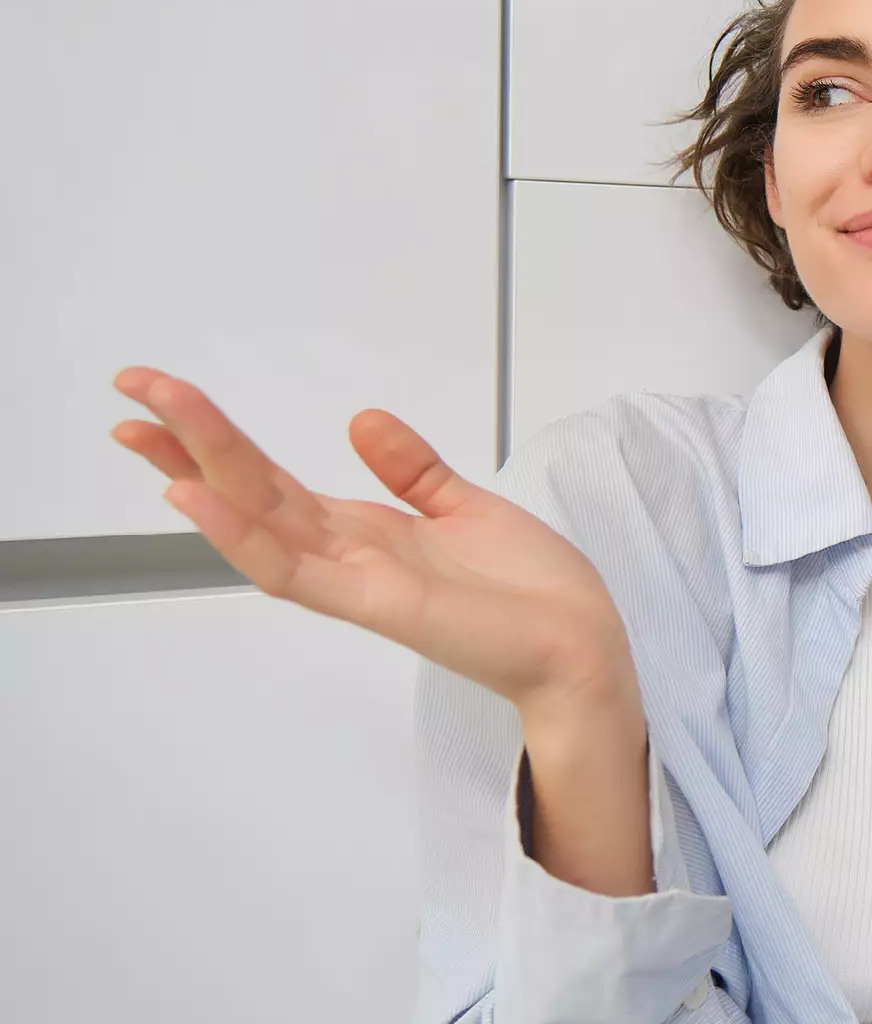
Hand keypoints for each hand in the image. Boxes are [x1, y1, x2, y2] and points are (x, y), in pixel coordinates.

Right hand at [108, 368, 635, 725]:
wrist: (581, 648)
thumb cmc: (531, 590)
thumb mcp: (464, 507)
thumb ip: (411, 469)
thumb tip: (361, 418)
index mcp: (363, 529)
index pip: (268, 477)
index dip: (215, 436)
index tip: (163, 394)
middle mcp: (345, 553)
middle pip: (245, 489)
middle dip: (185, 439)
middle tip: (127, 387)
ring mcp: (353, 580)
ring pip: (255, 520)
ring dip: (199, 473)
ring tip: (144, 428)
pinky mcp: (376, 603)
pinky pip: (294, 570)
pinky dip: (242, 536)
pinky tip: (199, 499)